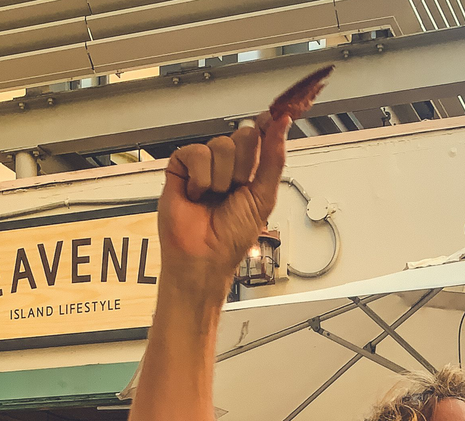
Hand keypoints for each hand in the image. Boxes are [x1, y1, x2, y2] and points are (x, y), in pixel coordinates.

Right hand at [158, 112, 290, 281]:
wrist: (203, 256)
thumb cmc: (232, 237)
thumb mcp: (264, 197)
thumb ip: (273, 159)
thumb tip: (283, 124)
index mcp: (250, 172)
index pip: (261, 137)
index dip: (267, 128)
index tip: (273, 119)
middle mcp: (228, 166)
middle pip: (243, 137)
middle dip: (243, 167)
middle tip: (235, 191)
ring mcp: (204, 165)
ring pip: (221, 145)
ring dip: (221, 178)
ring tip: (213, 198)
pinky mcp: (181, 166)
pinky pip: (195, 153)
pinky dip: (199, 177)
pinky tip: (196, 194)